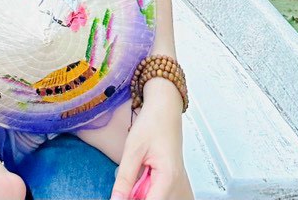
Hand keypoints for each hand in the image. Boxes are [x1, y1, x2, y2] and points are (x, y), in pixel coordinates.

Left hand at [111, 81, 191, 199]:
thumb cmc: (152, 123)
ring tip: (137, 177)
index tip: (119, 197)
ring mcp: (178, 183)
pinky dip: (150, 191)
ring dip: (144, 193)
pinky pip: (162, 194)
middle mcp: (177, 184)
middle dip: (138, 196)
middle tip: (126, 184)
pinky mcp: (174, 180)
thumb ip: (124, 178)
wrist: (165, 108)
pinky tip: (142, 181)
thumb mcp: (133, 150)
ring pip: (159, 198)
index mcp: (168, 178)